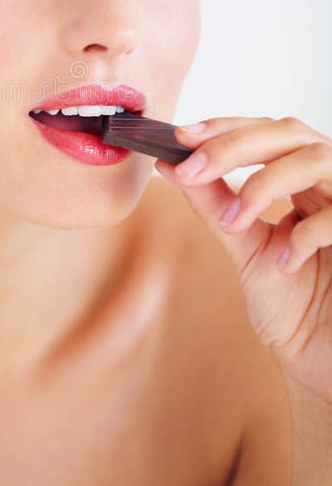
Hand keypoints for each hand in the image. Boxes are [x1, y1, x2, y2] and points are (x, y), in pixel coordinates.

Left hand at [154, 115, 331, 405]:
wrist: (319, 357)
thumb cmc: (290, 304)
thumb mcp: (244, 245)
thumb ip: (214, 203)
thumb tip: (170, 163)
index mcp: (303, 179)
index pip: (266, 131)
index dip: (225, 128)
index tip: (181, 136)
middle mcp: (329, 183)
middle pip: (290, 132)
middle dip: (234, 145)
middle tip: (192, 168)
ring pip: (316, 157)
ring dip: (264, 182)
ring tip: (234, 219)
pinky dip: (305, 233)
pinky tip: (285, 261)